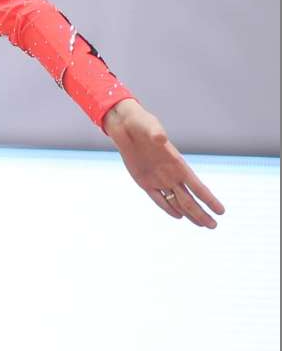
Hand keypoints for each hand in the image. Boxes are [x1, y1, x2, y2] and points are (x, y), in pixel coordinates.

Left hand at [104, 99, 224, 228]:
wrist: (127, 127)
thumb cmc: (143, 124)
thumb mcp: (150, 126)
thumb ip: (156, 133)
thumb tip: (160, 138)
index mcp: (178, 164)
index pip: (197, 186)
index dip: (209, 200)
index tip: (222, 211)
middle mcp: (171, 174)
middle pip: (189, 199)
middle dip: (202, 213)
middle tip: (214, 226)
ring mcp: (158, 179)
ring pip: (177, 202)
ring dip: (189, 214)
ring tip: (202, 225)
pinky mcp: (144, 181)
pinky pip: (158, 198)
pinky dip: (167, 208)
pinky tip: (178, 216)